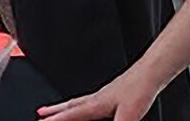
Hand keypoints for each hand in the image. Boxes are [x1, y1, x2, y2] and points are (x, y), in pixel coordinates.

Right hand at [36, 66, 164, 120]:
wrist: (149, 74)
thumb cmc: (139, 90)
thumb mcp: (128, 116)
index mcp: (96, 104)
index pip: (70, 114)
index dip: (55, 119)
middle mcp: (96, 98)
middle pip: (69, 105)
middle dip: (54, 111)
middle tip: (40, 114)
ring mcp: (103, 94)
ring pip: (77, 102)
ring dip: (64, 107)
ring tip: (55, 110)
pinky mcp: (112, 94)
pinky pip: (88, 100)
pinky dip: (79, 105)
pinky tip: (88, 108)